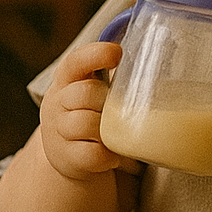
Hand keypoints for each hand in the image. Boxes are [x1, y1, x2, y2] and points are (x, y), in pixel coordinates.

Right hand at [39, 42, 138, 181]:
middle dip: (107, 100)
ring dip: (107, 129)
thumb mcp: (95, 90)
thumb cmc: (91, 113)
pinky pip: (93, 154)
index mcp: (67, 79)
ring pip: (85, 124)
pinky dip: (108, 155)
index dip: (96, 54)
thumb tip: (154, 56)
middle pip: (85, 93)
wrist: (69, 156)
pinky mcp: (66, 158)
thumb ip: (115, 76)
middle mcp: (57, 102)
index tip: (117, 54)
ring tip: (117, 132)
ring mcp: (58, 131)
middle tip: (121, 109)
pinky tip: (113, 153)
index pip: (76, 61)